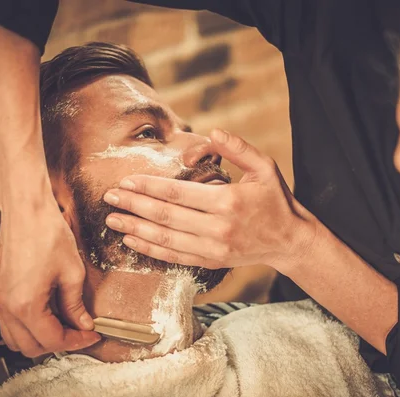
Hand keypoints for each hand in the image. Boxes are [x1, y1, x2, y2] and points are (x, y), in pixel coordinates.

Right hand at [0, 198, 100, 357]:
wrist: (28, 210)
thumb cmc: (49, 234)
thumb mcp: (73, 272)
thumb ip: (75, 304)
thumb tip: (83, 324)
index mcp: (27, 305)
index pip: (52, 340)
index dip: (76, 341)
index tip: (91, 335)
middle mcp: (6, 307)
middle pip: (30, 346)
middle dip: (57, 342)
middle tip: (78, 331)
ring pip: (11, 339)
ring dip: (34, 339)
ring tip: (57, 326)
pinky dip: (0, 331)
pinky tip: (19, 326)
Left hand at [102, 129, 317, 273]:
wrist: (290, 241)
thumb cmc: (275, 200)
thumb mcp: (264, 167)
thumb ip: (238, 148)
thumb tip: (213, 131)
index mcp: (228, 201)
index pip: (177, 193)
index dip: (148, 187)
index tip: (126, 181)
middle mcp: (217, 228)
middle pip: (165, 216)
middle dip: (134, 206)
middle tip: (109, 197)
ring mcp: (213, 248)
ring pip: (165, 239)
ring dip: (136, 229)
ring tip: (112, 220)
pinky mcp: (211, 261)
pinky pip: (174, 256)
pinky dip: (151, 249)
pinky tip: (132, 240)